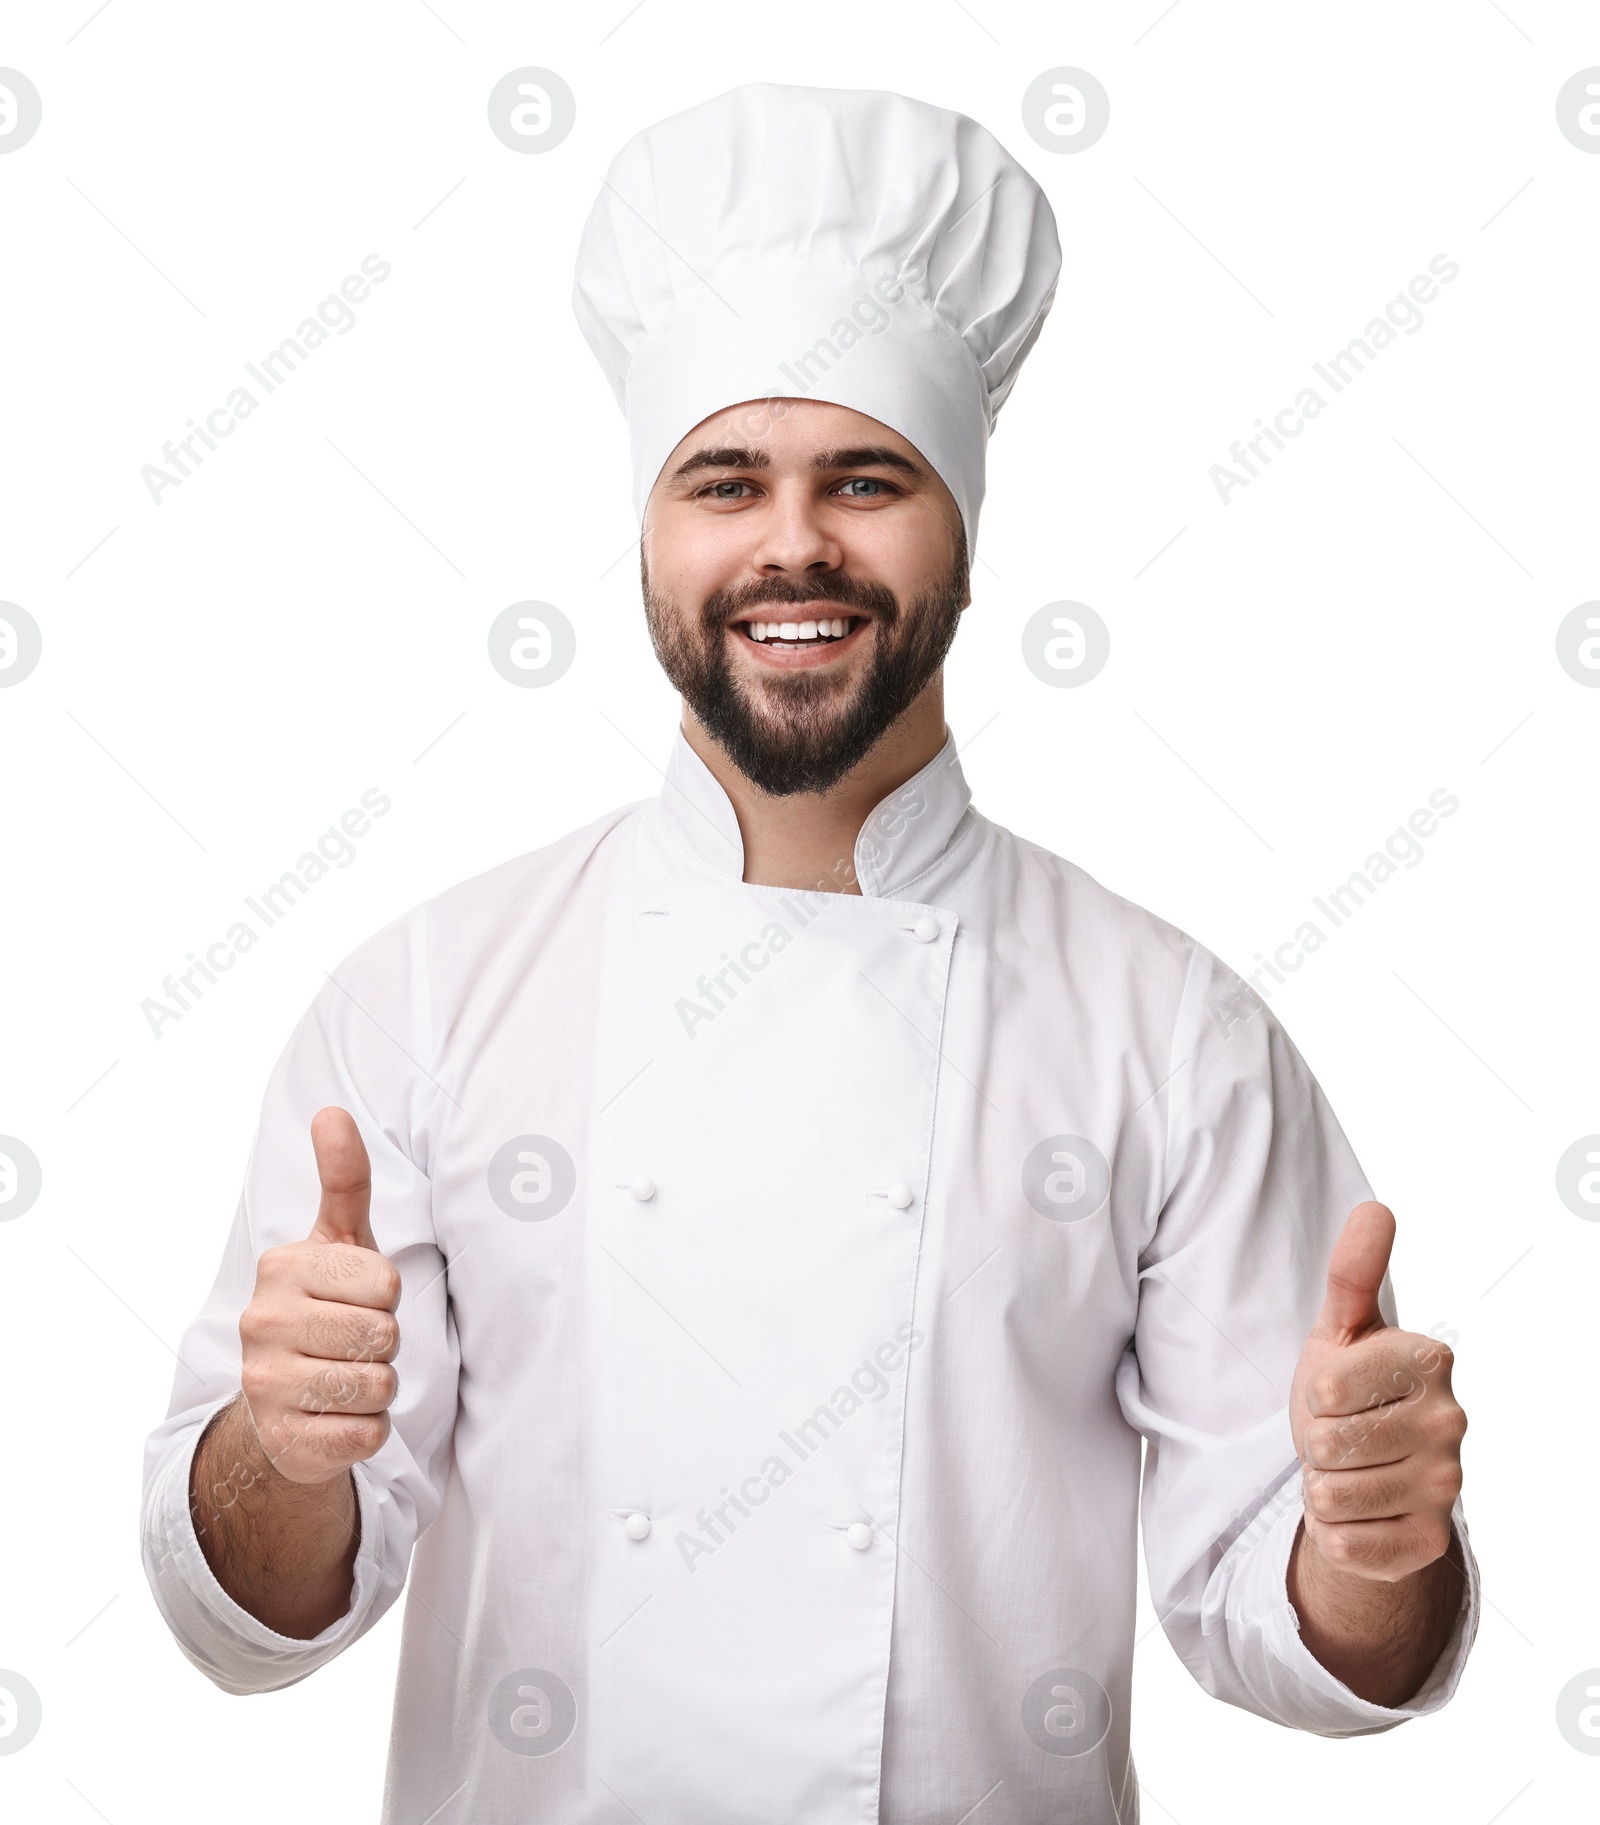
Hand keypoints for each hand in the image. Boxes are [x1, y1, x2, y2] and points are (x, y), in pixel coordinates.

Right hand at [235, 1106, 400, 1484]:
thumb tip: (332, 1111)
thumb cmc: (325, 1306)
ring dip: (377, 1386)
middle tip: (350, 1342)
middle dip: (383, 1342)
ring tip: (343, 1376)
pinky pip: (366, 1434)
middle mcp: (261, 1324)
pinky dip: (366, 1428)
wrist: (282, 1403)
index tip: (357, 1299)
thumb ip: (343, 1178)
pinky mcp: (282, 1441)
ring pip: (378, 1386)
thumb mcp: (339, 1240)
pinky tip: (334, 1415)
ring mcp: (265, 1386)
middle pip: (384, 1334)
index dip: (387, 1296)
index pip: (386, 1283)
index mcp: (280, 1268)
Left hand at [1289, 1202, 1465, 1581]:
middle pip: (1328, 1444)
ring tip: (1348, 1470)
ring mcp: (1447, 1488)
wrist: (1363, 1469)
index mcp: (1431, 1363)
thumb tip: (1375, 1207)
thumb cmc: (1348, 1389)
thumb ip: (1353, 1272)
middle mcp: (1452, 1425)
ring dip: (1323, 1486)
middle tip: (1341, 1435)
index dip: (1316, 1393)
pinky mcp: (1429, 1544)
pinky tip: (1359, 1512)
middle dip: (1316, 1443)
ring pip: (1331, 1495)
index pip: (1328, 1388)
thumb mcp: (1341, 1328)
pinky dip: (1335, 1532)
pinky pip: (1344, 1543)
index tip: (1339, 1392)